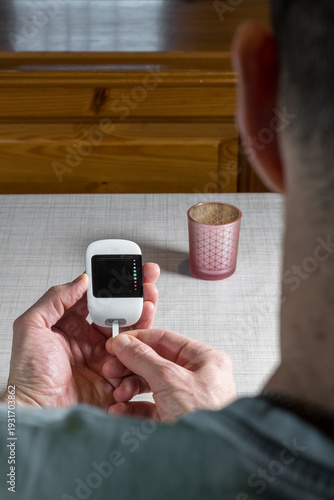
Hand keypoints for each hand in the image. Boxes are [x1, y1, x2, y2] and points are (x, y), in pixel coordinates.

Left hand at [1, 264, 159, 408]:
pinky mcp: (115, 378)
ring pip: (132, 333)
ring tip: (148, 306)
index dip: (112, 285)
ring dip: (143, 317)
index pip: (97, 299)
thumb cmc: (29, 376)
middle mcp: (89, 340)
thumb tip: (81, 280)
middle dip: (135, 296)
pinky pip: (135, 361)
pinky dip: (141, 351)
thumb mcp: (31, 327)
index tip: (126, 272)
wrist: (39, 413)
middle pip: (119, 313)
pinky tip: (137, 344)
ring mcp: (104, 358)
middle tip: (146, 283)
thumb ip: (54, 299)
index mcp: (70, 326)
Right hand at [102, 330, 235, 421]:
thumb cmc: (204, 417)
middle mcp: (197, 377)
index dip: (139, 340)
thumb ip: (143, 358)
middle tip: (111, 369)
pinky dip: (132, 408)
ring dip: (129, 388)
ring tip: (118, 394)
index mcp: (204, 360)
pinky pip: (149, 407)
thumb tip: (124, 342)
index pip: (166, 340)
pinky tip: (120, 410)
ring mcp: (185, 399)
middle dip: (130, 367)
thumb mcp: (169, 379)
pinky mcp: (175, 418)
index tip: (117, 342)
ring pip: (150, 385)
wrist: (206, 459)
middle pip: (155, 362)